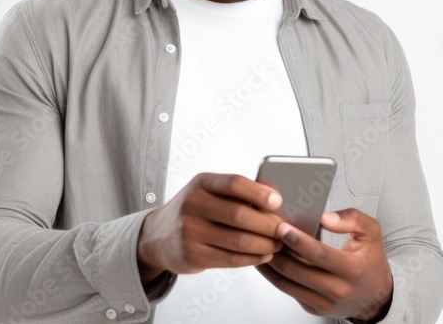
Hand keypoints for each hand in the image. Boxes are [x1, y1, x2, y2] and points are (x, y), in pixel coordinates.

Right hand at [136, 173, 285, 283]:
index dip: (259, 192)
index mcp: (201, 183)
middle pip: (239, 214)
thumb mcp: (207, 191)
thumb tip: (275, 198)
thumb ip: (235, 192)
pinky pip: (231, 259)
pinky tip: (263, 255)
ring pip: (238, 240)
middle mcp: (192, 204)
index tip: (278, 201)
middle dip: (268, 224)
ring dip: (265, 244)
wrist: (157, 236)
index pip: (234, 183)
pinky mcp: (192, 255)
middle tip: (285, 229)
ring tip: (278, 244)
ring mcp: (190, 231)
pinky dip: (253, 258)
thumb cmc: (194, 210)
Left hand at [254, 208, 393, 320]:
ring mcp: (323, 302)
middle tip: (263, 231)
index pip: (319, 255)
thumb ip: (352, 219)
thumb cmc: (370, 261)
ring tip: (260, 243)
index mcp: (353, 270)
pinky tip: (268, 259)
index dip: (298, 241)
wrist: (375, 296)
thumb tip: (325, 217)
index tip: (281, 227)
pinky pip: (288, 290)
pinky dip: (274, 275)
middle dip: (277, 250)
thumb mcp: (371, 233)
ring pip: (287, 283)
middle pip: (298, 270)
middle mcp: (338, 290)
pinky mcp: (313, 308)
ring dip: (270, 263)